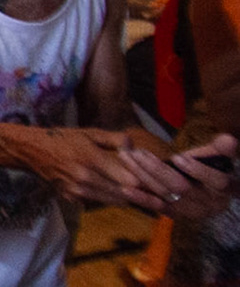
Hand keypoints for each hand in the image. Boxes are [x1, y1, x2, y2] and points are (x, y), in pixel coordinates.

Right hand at [8, 125, 185, 208]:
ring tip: (144, 199)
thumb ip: (114, 139)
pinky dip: (109, 199)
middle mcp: (86, 177)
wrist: (32, 151)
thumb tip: (134, 147)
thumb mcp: (88, 132)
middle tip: (160, 198)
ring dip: (128, 199)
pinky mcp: (72, 198)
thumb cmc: (62, 138)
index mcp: (92, 158)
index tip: (160, 185)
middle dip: (142, 196)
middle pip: (124, 194)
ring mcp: (78, 190)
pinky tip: (117, 195)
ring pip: (113, 201)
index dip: (145, 183)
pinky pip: (98, 202)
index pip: (128, 178)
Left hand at [114, 134, 238, 218]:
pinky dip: (142, 199)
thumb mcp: (220, 158)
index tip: (177, 157)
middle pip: (182, 187)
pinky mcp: (176, 214)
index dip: (198, 170)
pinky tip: (125, 189)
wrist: (210, 194)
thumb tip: (228, 139)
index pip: (217, 182)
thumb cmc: (214, 169)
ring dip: (144, 177)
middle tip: (138, 153)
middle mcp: (209, 204)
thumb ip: (221, 149)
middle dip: (158, 169)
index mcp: (225, 190)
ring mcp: (191, 211)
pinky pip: (158, 207)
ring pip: (166, 194)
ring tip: (126, 158)